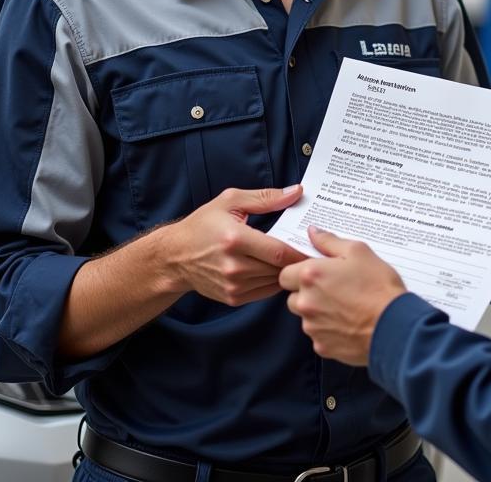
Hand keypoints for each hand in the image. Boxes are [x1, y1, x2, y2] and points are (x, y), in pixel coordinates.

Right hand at [160, 185, 306, 305]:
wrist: (175, 256)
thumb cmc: (203, 225)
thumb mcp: (231, 201)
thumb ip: (266, 197)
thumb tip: (296, 192)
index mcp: (235, 240)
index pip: (279, 252)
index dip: (301, 250)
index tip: (316, 244)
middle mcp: (234, 267)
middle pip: (279, 268)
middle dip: (298, 260)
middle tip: (314, 250)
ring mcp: (233, 286)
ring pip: (274, 281)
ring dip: (288, 271)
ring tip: (298, 258)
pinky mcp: (233, 298)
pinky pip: (265, 291)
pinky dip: (275, 280)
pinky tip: (278, 268)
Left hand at [279, 226, 405, 365]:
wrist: (394, 325)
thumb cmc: (378, 286)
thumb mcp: (358, 252)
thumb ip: (330, 241)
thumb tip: (313, 232)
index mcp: (311, 276)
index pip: (285, 274)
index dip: (300, 272)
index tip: (317, 272)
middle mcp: (306, 302)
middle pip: (293, 297)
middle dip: (308, 292)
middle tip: (334, 288)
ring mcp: (312, 327)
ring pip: (306, 317)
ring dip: (318, 311)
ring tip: (346, 305)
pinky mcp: (322, 346)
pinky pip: (319, 335)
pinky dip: (329, 329)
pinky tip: (349, 322)